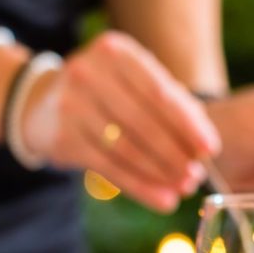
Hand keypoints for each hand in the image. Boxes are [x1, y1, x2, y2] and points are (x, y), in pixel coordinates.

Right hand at [19, 31, 218, 211]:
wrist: (43, 102)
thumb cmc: (109, 92)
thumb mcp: (137, 84)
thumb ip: (173, 106)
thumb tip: (205, 147)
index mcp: (116, 51)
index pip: (160, 92)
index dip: (188, 124)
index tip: (210, 149)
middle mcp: (89, 72)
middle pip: (144, 122)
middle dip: (176, 154)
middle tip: (197, 177)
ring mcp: (71, 104)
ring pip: (126, 148)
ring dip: (160, 173)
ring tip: (183, 188)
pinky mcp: (63, 137)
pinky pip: (108, 168)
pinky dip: (140, 187)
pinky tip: (162, 200)